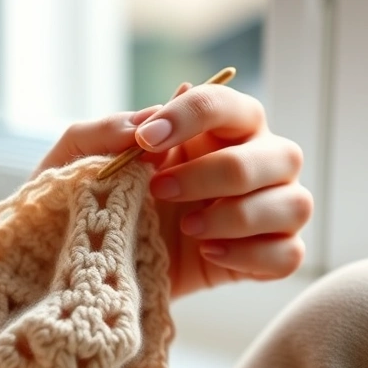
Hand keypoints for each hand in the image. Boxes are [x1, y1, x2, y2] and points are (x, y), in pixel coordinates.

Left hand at [33, 84, 312, 299]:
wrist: (95, 264)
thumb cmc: (94, 200)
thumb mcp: (74, 162)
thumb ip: (101, 132)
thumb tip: (145, 119)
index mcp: (216, 128)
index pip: (226, 104)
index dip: (190, 117)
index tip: (143, 142)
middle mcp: (255, 162)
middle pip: (278, 154)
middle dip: (212, 174)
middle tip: (157, 191)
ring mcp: (268, 210)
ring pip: (294, 204)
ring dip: (237, 216)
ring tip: (188, 228)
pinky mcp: (267, 256)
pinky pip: (288, 254)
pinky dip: (249, 255)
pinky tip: (207, 253)